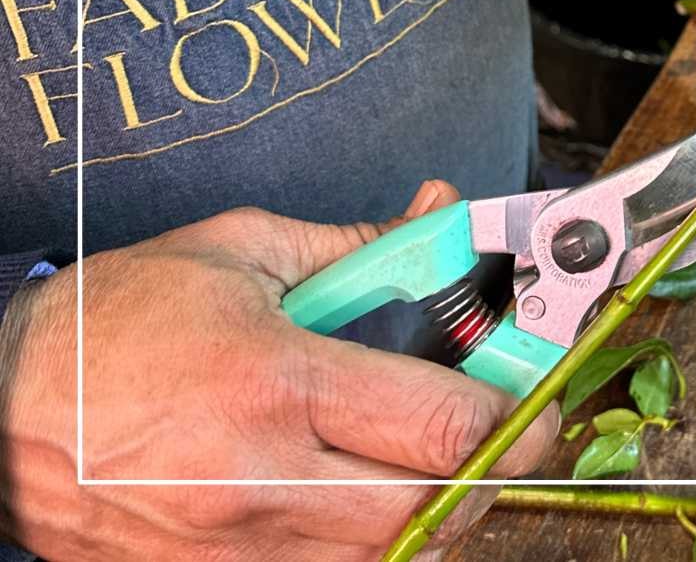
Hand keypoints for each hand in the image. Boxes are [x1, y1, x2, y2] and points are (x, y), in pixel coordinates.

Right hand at [0, 180, 557, 561]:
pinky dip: (372, 545)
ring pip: (389, 559)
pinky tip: (365, 495)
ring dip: (435, 511)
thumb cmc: (113, 322)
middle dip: (491, 469)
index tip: (534, 391)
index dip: (516, 412)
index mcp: (273, 382)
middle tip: (501, 428)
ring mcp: (234, 550)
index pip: (442, 425)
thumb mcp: (238, 253)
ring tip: (429, 455)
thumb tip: (443, 216)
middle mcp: (259, 481)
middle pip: (432, 510)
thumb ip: (359, 246)